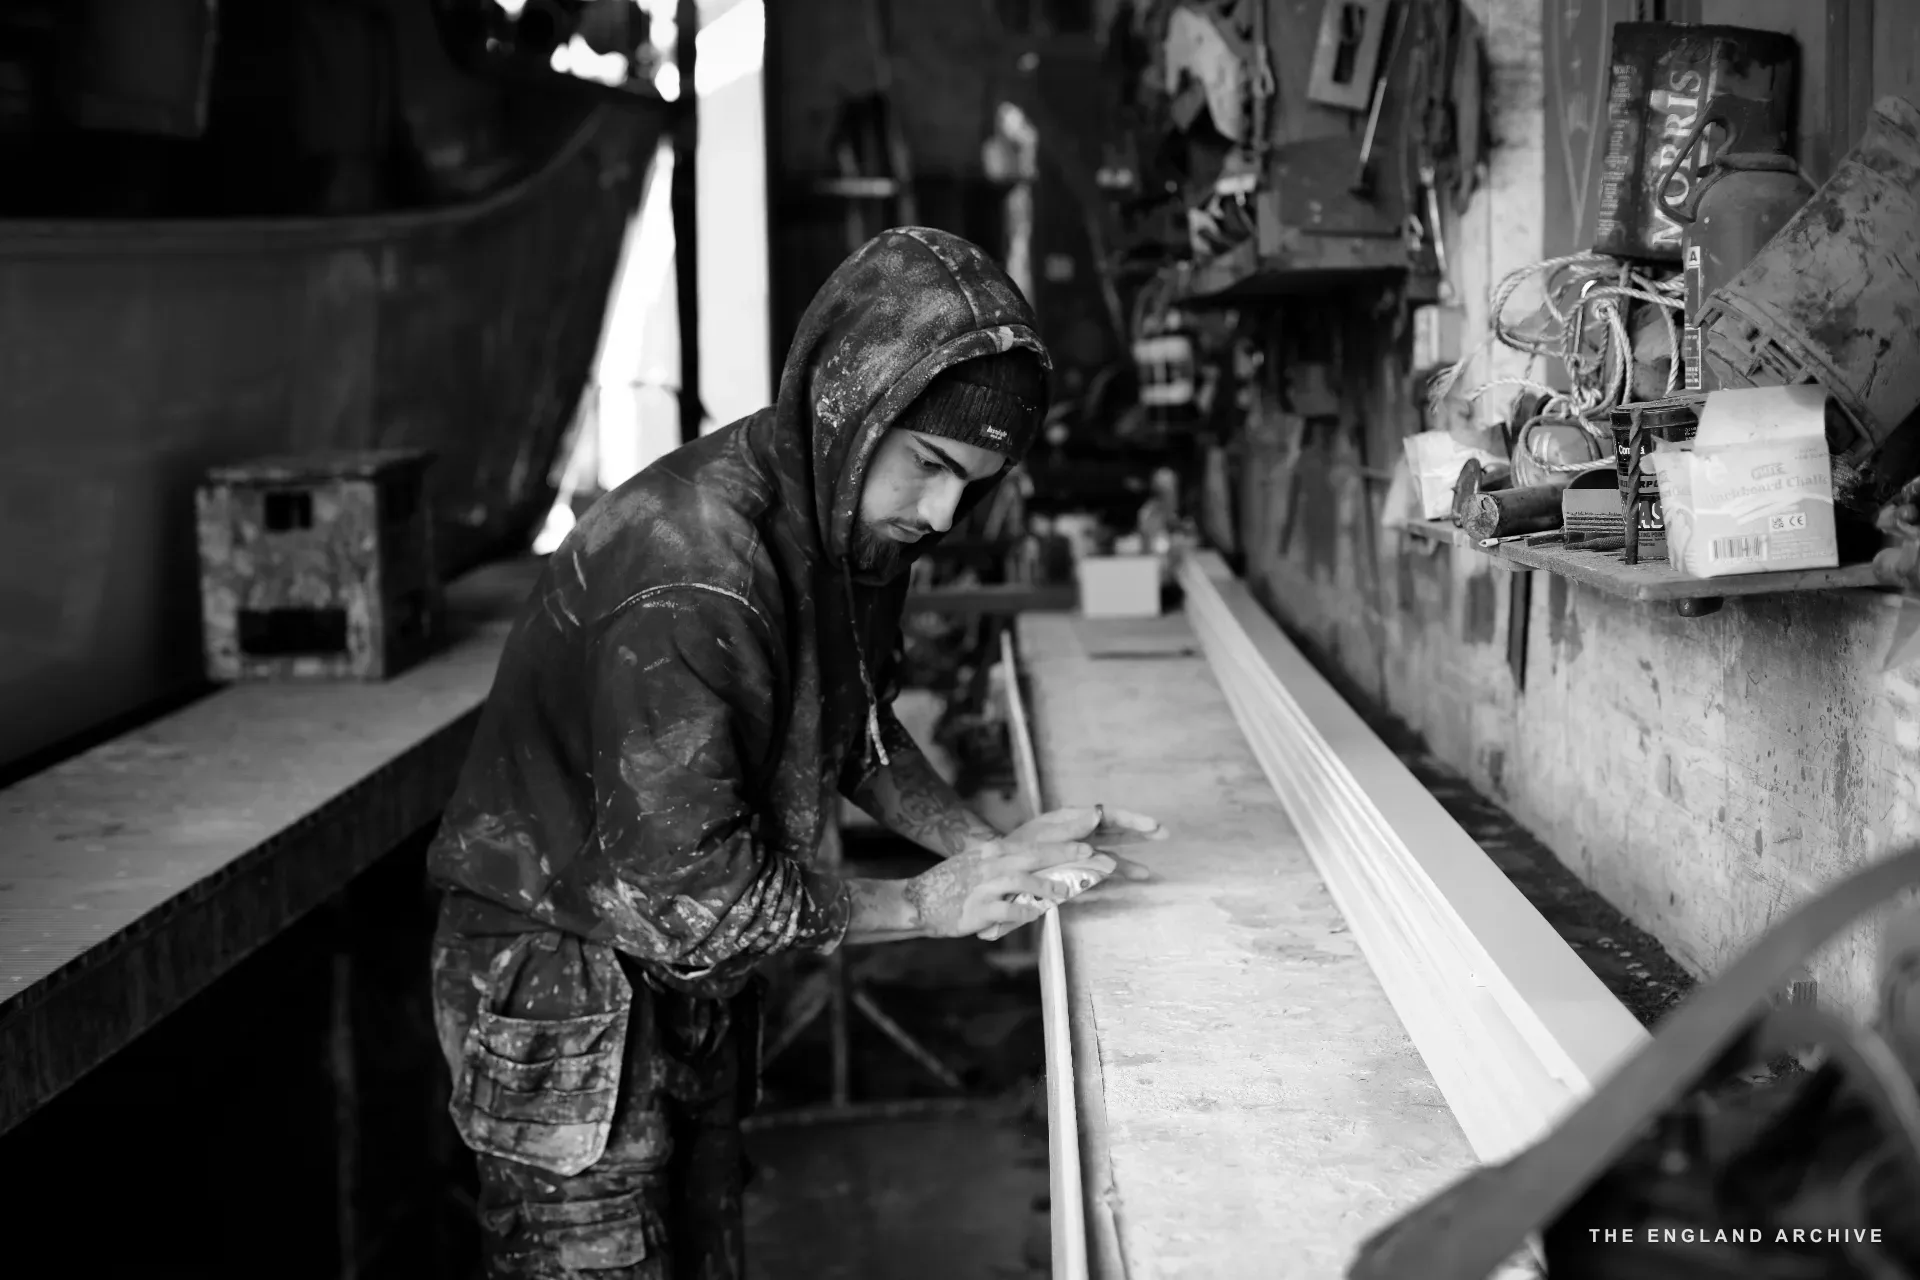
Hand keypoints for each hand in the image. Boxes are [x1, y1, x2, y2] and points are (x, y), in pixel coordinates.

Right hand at [904, 839, 1116, 938]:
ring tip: (1062, 890)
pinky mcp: (979, 908)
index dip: (1061, 842)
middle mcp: (990, 864)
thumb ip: (1004, 864)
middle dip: (1062, 854)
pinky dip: (1023, 913)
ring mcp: (984, 886)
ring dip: (1044, 885)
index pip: (1033, 844)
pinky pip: (1008, 911)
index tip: (1086, 839)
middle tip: (1088, 854)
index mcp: (992, 852)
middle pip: (1032, 855)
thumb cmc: (951, 884)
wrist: (918, 901)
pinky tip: (1035, 915)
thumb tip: (1034, 867)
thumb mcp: (977, 864)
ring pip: (1021, 880)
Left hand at [999, 805, 1165, 881]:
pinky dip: (1116, 874)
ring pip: (1111, 852)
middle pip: (1115, 830)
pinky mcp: (1075, 870)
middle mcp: (1079, 833)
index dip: (1130, 820)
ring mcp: (1079, 852)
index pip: (1107, 815)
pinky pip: (1100, 871)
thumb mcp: (1043, 835)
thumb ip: (1071, 827)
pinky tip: (1132, 878)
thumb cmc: (1018, 847)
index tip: (1151, 825)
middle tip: (1164, 833)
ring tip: (1147, 872)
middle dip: (1139, 832)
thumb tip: (1097, 813)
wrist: (998, 867)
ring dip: (1130, 860)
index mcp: (1072, 819)